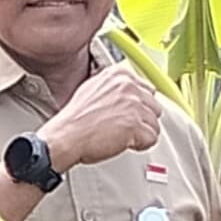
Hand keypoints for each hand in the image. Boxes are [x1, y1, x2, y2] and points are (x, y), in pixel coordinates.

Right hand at [40, 63, 165, 170]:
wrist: (66, 137)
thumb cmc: (75, 120)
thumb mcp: (93, 89)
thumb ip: (114, 87)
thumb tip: (126, 93)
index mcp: (119, 75)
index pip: (147, 89)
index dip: (139, 105)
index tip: (130, 113)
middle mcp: (129, 86)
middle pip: (154, 106)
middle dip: (143, 119)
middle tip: (126, 127)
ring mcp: (134, 105)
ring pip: (155, 124)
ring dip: (142, 133)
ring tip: (123, 136)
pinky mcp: (136, 125)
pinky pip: (152, 139)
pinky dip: (141, 145)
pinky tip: (125, 143)